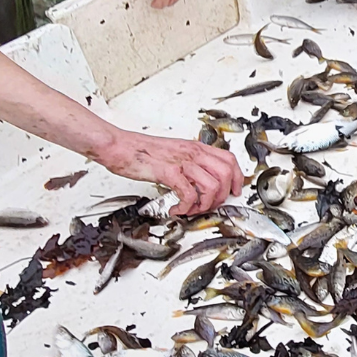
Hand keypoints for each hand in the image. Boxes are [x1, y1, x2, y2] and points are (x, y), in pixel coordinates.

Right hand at [93, 132, 240, 214]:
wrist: (120, 146)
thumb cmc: (141, 151)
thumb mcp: (173, 152)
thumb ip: (188, 162)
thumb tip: (199, 178)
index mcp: (194, 147)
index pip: (228, 160)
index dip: (237, 178)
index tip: (234, 192)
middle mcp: (192, 153)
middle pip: (225, 174)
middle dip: (221, 196)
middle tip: (208, 206)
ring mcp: (182, 162)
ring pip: (211, 186)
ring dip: (204, 205)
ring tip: (191, 210)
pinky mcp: (169, 172)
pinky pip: (189, 194)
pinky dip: (186, 208)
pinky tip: (177, 209)